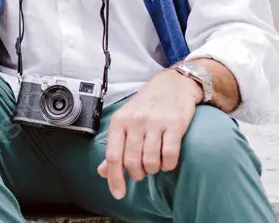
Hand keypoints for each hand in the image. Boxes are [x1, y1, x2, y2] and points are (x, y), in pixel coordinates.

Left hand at [97, 69, 201, 198]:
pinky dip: (169, 164)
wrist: (172, 84)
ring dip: (153, 170)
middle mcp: (135, 122)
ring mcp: (155, 123)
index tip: (119, 193)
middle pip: (132, 162)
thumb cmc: (146, 105)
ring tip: (154, 165)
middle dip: (137, 174)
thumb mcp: (125, 121)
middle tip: (141, 173)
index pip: (113, 156)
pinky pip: (170, 155)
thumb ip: (115, 147)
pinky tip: (167, 161)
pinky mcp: (175, 125)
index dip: (114, 178)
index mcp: (119, 122)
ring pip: (151, 161)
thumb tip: (103, 171)